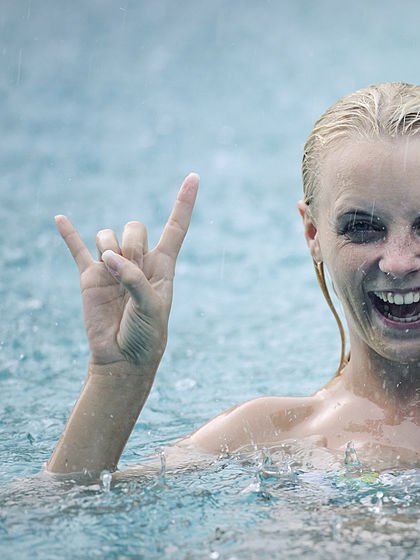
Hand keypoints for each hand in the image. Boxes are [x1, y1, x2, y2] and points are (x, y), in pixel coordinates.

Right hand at [56, 174, 198, 373]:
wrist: (122, 359)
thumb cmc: (146, 335)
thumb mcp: (151, 308)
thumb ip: (135, 279)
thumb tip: (108, 257)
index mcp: (163, 266)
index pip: (176, 227)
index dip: (184, 202)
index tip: (194, 176)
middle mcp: (138, 261)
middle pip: (134, 227)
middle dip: (131, 243)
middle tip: (129, 272)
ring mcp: (113, 267)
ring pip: (107, 235)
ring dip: (107, 249)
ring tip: (112, 276)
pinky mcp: (90, 277)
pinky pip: (77, 249)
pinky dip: (69, 234)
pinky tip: (60, 219)